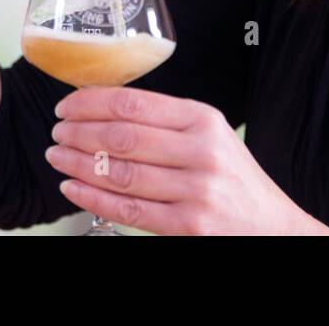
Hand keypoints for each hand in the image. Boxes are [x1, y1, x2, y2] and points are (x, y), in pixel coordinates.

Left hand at [45, 86, 328, 235]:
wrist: (271, 226)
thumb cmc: (233, 177)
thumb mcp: (211, 135)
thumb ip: (167, 121)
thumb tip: (104, 108)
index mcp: (203, 119)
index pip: (134, 103)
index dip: (91, 102)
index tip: (67, 105)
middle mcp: (202, 151)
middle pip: (122, 136)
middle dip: (79, 132)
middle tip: (56, 132)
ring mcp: (195, 191)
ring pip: (120, 173)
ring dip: (78, 164)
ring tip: (57, 157)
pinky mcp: (188, 226)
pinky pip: (128, 210)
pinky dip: (92, 198)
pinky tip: (73, 189)